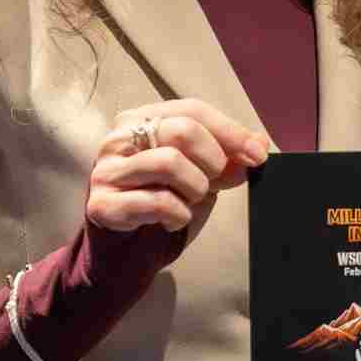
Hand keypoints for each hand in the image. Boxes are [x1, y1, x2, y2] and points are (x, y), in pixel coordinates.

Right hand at [86, 100, 267, 235]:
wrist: (128, 250)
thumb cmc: (164, 202)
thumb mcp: (201, 174)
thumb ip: (226, 157)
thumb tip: (258, 144)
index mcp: (141, 119)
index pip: (192, 110)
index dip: (231, 132)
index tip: (258, 156)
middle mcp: (118, 139)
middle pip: (182, 130)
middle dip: (212, 161)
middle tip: (213, 183)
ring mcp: (107, 171)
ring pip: (170, 163)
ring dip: (195, 189)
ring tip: (190, 201)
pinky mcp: (102, 204)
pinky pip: (159, 202)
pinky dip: (179, 214)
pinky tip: (174, 220)